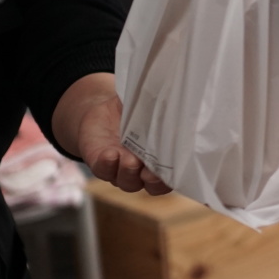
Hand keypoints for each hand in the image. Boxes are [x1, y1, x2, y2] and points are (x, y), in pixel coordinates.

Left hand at [52, 73, 169, 195]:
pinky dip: (107, 165)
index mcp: (161, 159)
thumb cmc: (133, 110)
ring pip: (128, 183)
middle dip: (152, 180)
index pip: (172, 175)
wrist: (101, 111)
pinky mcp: (100, 164)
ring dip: (129, 173)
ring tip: (130, 159)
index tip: (174, 167)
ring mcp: (121, 170)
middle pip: (153, 186)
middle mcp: (143, 170)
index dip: (174, 175)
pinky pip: (104, 171)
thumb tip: (178, 93)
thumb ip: (163, 106)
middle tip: (151, 170)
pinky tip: (110, 154)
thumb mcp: (149, 106)